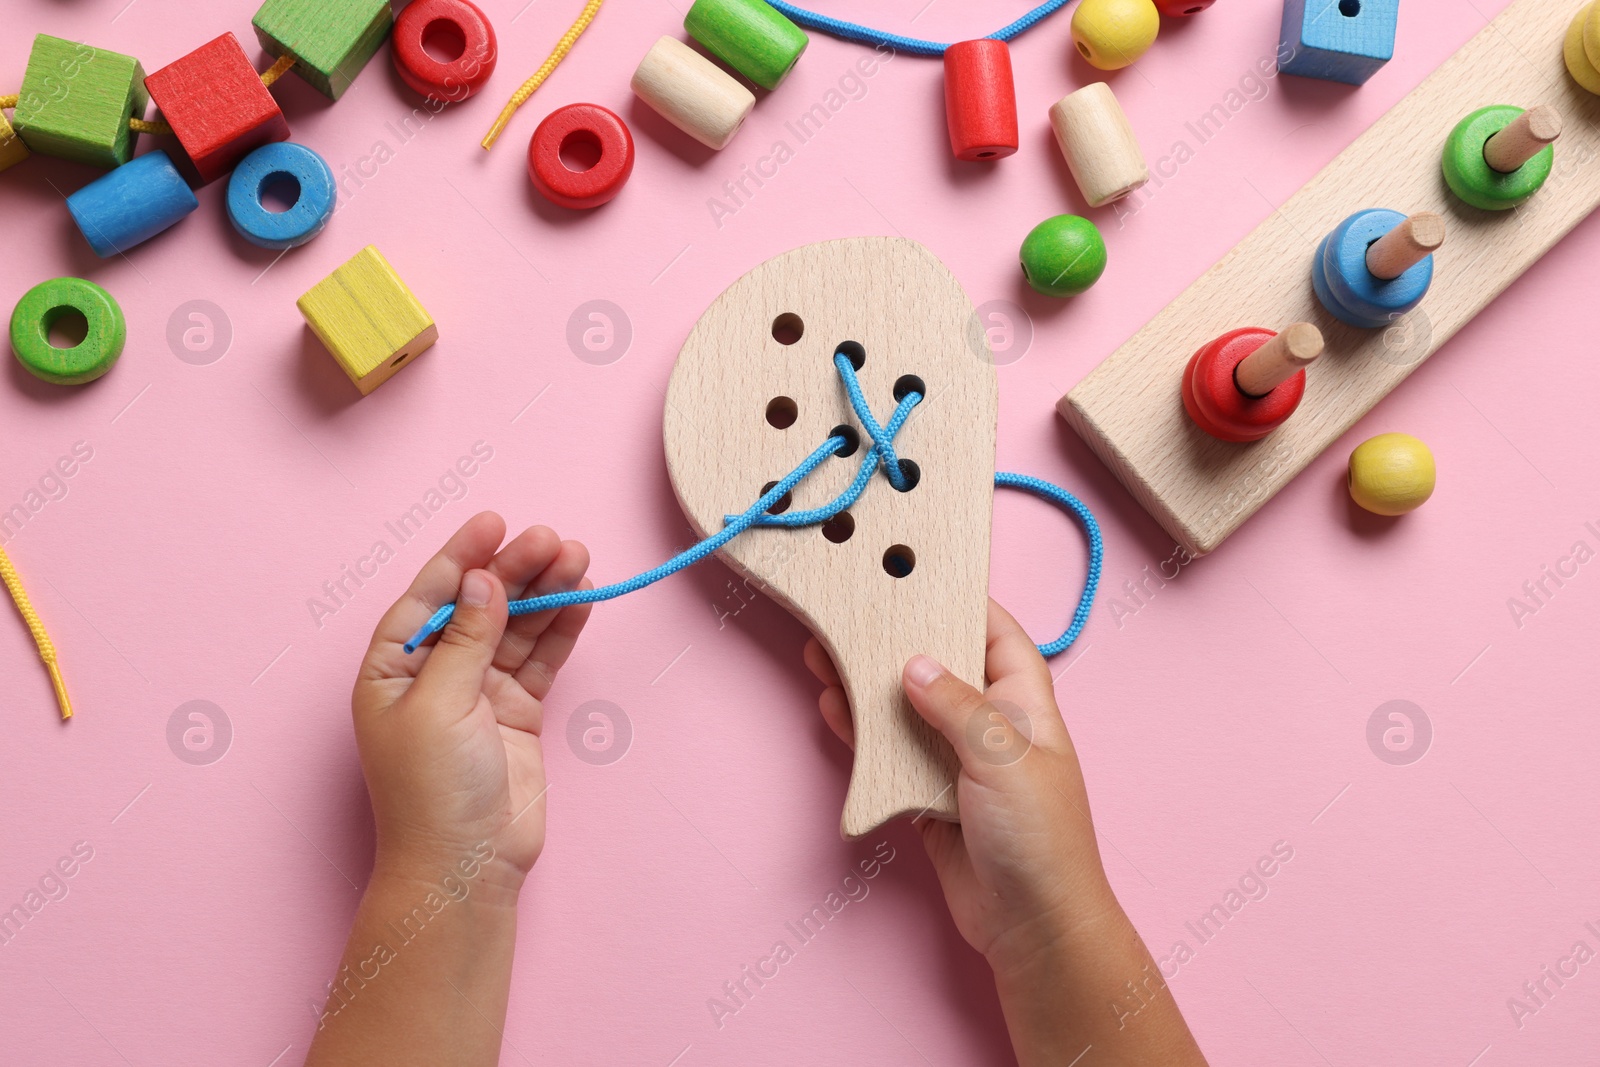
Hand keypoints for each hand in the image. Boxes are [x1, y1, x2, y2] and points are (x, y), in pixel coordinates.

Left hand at [352, 512, 591, 898]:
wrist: (466, 868)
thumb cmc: (431, 793)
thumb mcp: (440, 705)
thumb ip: (466, 639)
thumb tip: (481, 579)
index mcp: (392, 671)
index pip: (428, 599)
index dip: (460, 558)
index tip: (493, 522)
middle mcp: (435, 676)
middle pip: (478, 607)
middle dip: (514, 571)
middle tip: (551, 539)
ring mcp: (479, 694)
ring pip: (515, 628)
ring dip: (544, 594)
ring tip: (577, 558)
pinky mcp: (517, 713)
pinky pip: (540, 659)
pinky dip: (561, 630)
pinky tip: (581, 598)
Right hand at [807, 600, 1207, 1065]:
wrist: (1034, 928)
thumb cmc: (1041, 841)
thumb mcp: (1003, 759)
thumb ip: (957, 707)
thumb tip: (916, 664)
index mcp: (1025, 704)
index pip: (996, 633)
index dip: (962, 600)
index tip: (917, 573)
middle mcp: (992, 726)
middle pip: (940, 667)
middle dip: (896, 641)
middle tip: (851, 613)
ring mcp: (959, 762)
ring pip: (907, 710)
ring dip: (868, 687)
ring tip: (825, 655)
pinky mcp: (929, 797)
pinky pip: (890, 755)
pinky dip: (862, 735)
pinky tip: (833, 711)